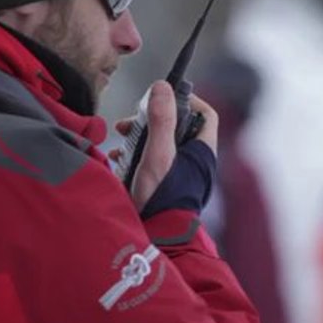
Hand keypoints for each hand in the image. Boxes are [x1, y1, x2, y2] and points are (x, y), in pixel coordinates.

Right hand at [112, 81, 218, 211]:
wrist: (156, 235)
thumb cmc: (162, 198)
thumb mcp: (158, 153)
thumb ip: (161, 119)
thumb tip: (162, 86)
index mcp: (201, 151)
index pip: (205, 113)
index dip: (187, 100)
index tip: (163, 96)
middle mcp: (195, 161)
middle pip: (179, 126)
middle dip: (151, 119)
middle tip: (131, 121)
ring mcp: (182, 174)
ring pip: (162, 143)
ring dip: (140, 136)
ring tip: (120, 137)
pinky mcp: (166, 185)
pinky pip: (153, 162)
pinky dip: (136, 156)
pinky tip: (118, 158)